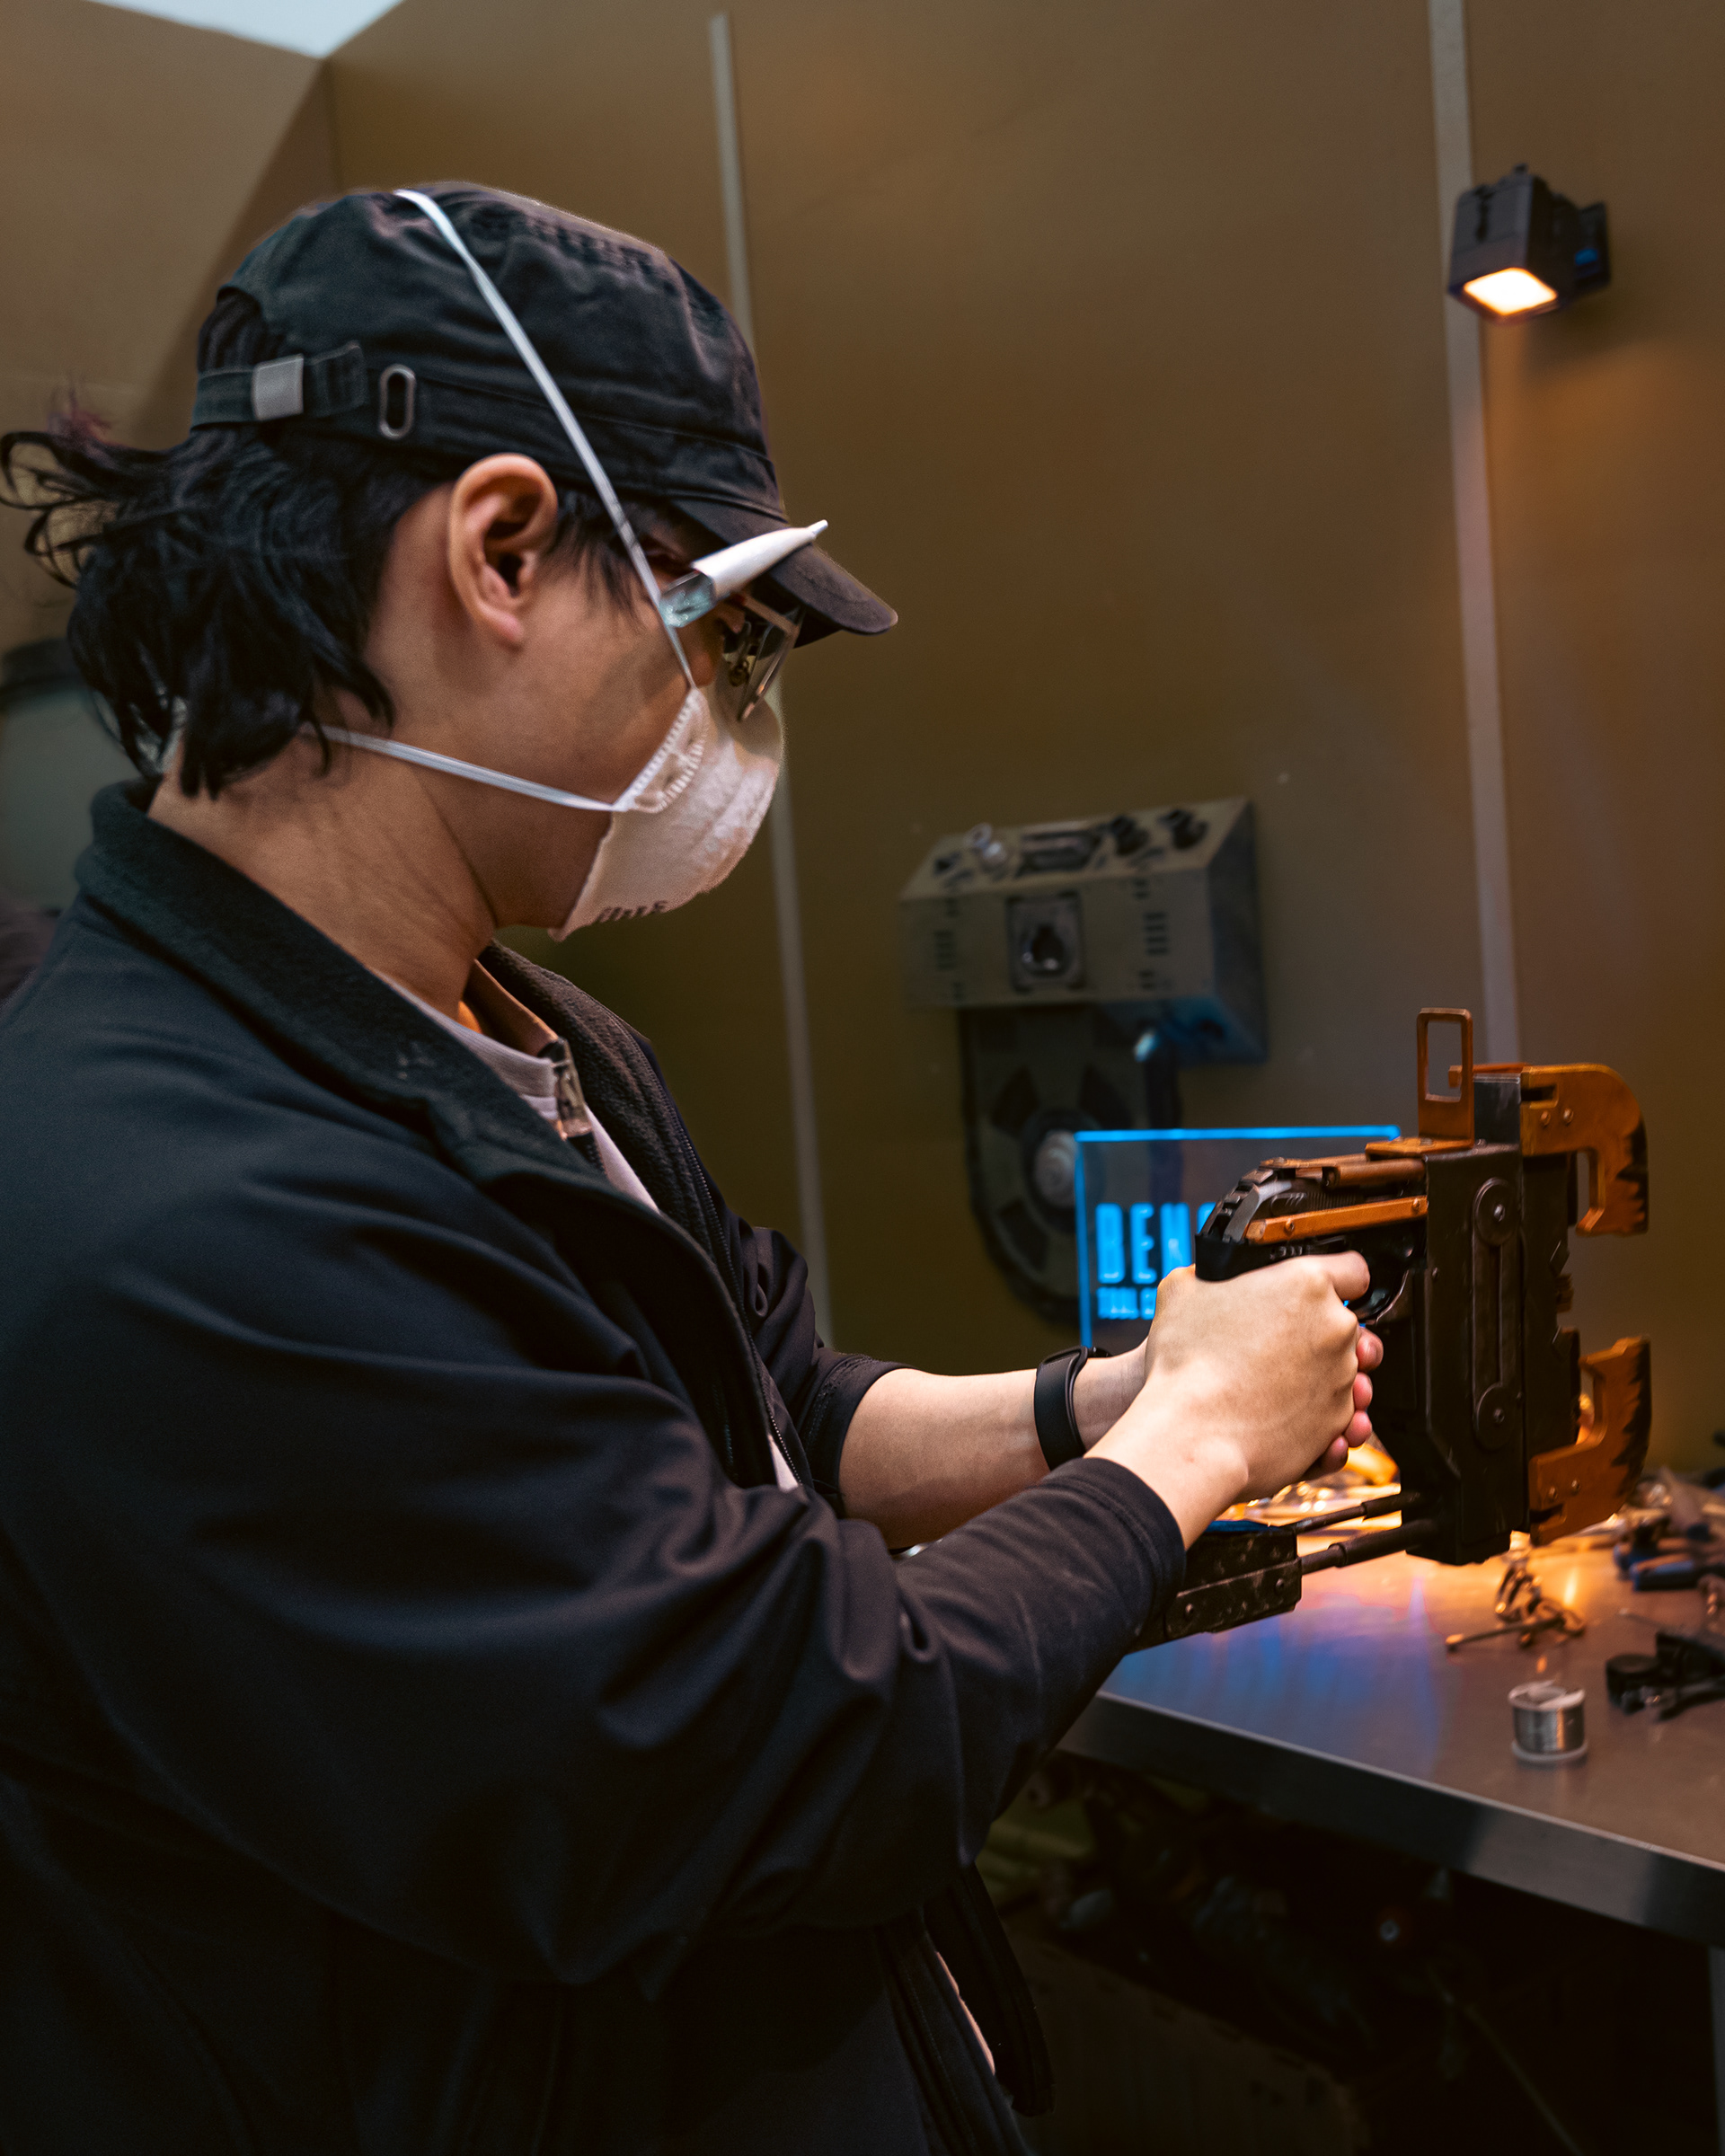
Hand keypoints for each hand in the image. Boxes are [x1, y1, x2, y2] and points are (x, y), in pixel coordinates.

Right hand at [1091, 1254, 1381, 1544]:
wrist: (1191, 1436)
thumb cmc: (1186, 1365)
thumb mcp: (1181, 1292)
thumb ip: (1206, 1277)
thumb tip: (1204, 1280)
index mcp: (1306, 1285)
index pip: (1352, 1269)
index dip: (1334, 1279)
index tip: (1317, 1292)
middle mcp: (1334, 1328)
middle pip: (1346, 1324)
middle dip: (1319, 1333)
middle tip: (1281, 1344)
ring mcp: (1341, 1378)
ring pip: (1344, 1372)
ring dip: (1317, 1376)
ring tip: (1277, 1387)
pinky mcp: (1336, 1422)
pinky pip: (1337, 1414)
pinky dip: (1315, 1417)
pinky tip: (1281, 1417)